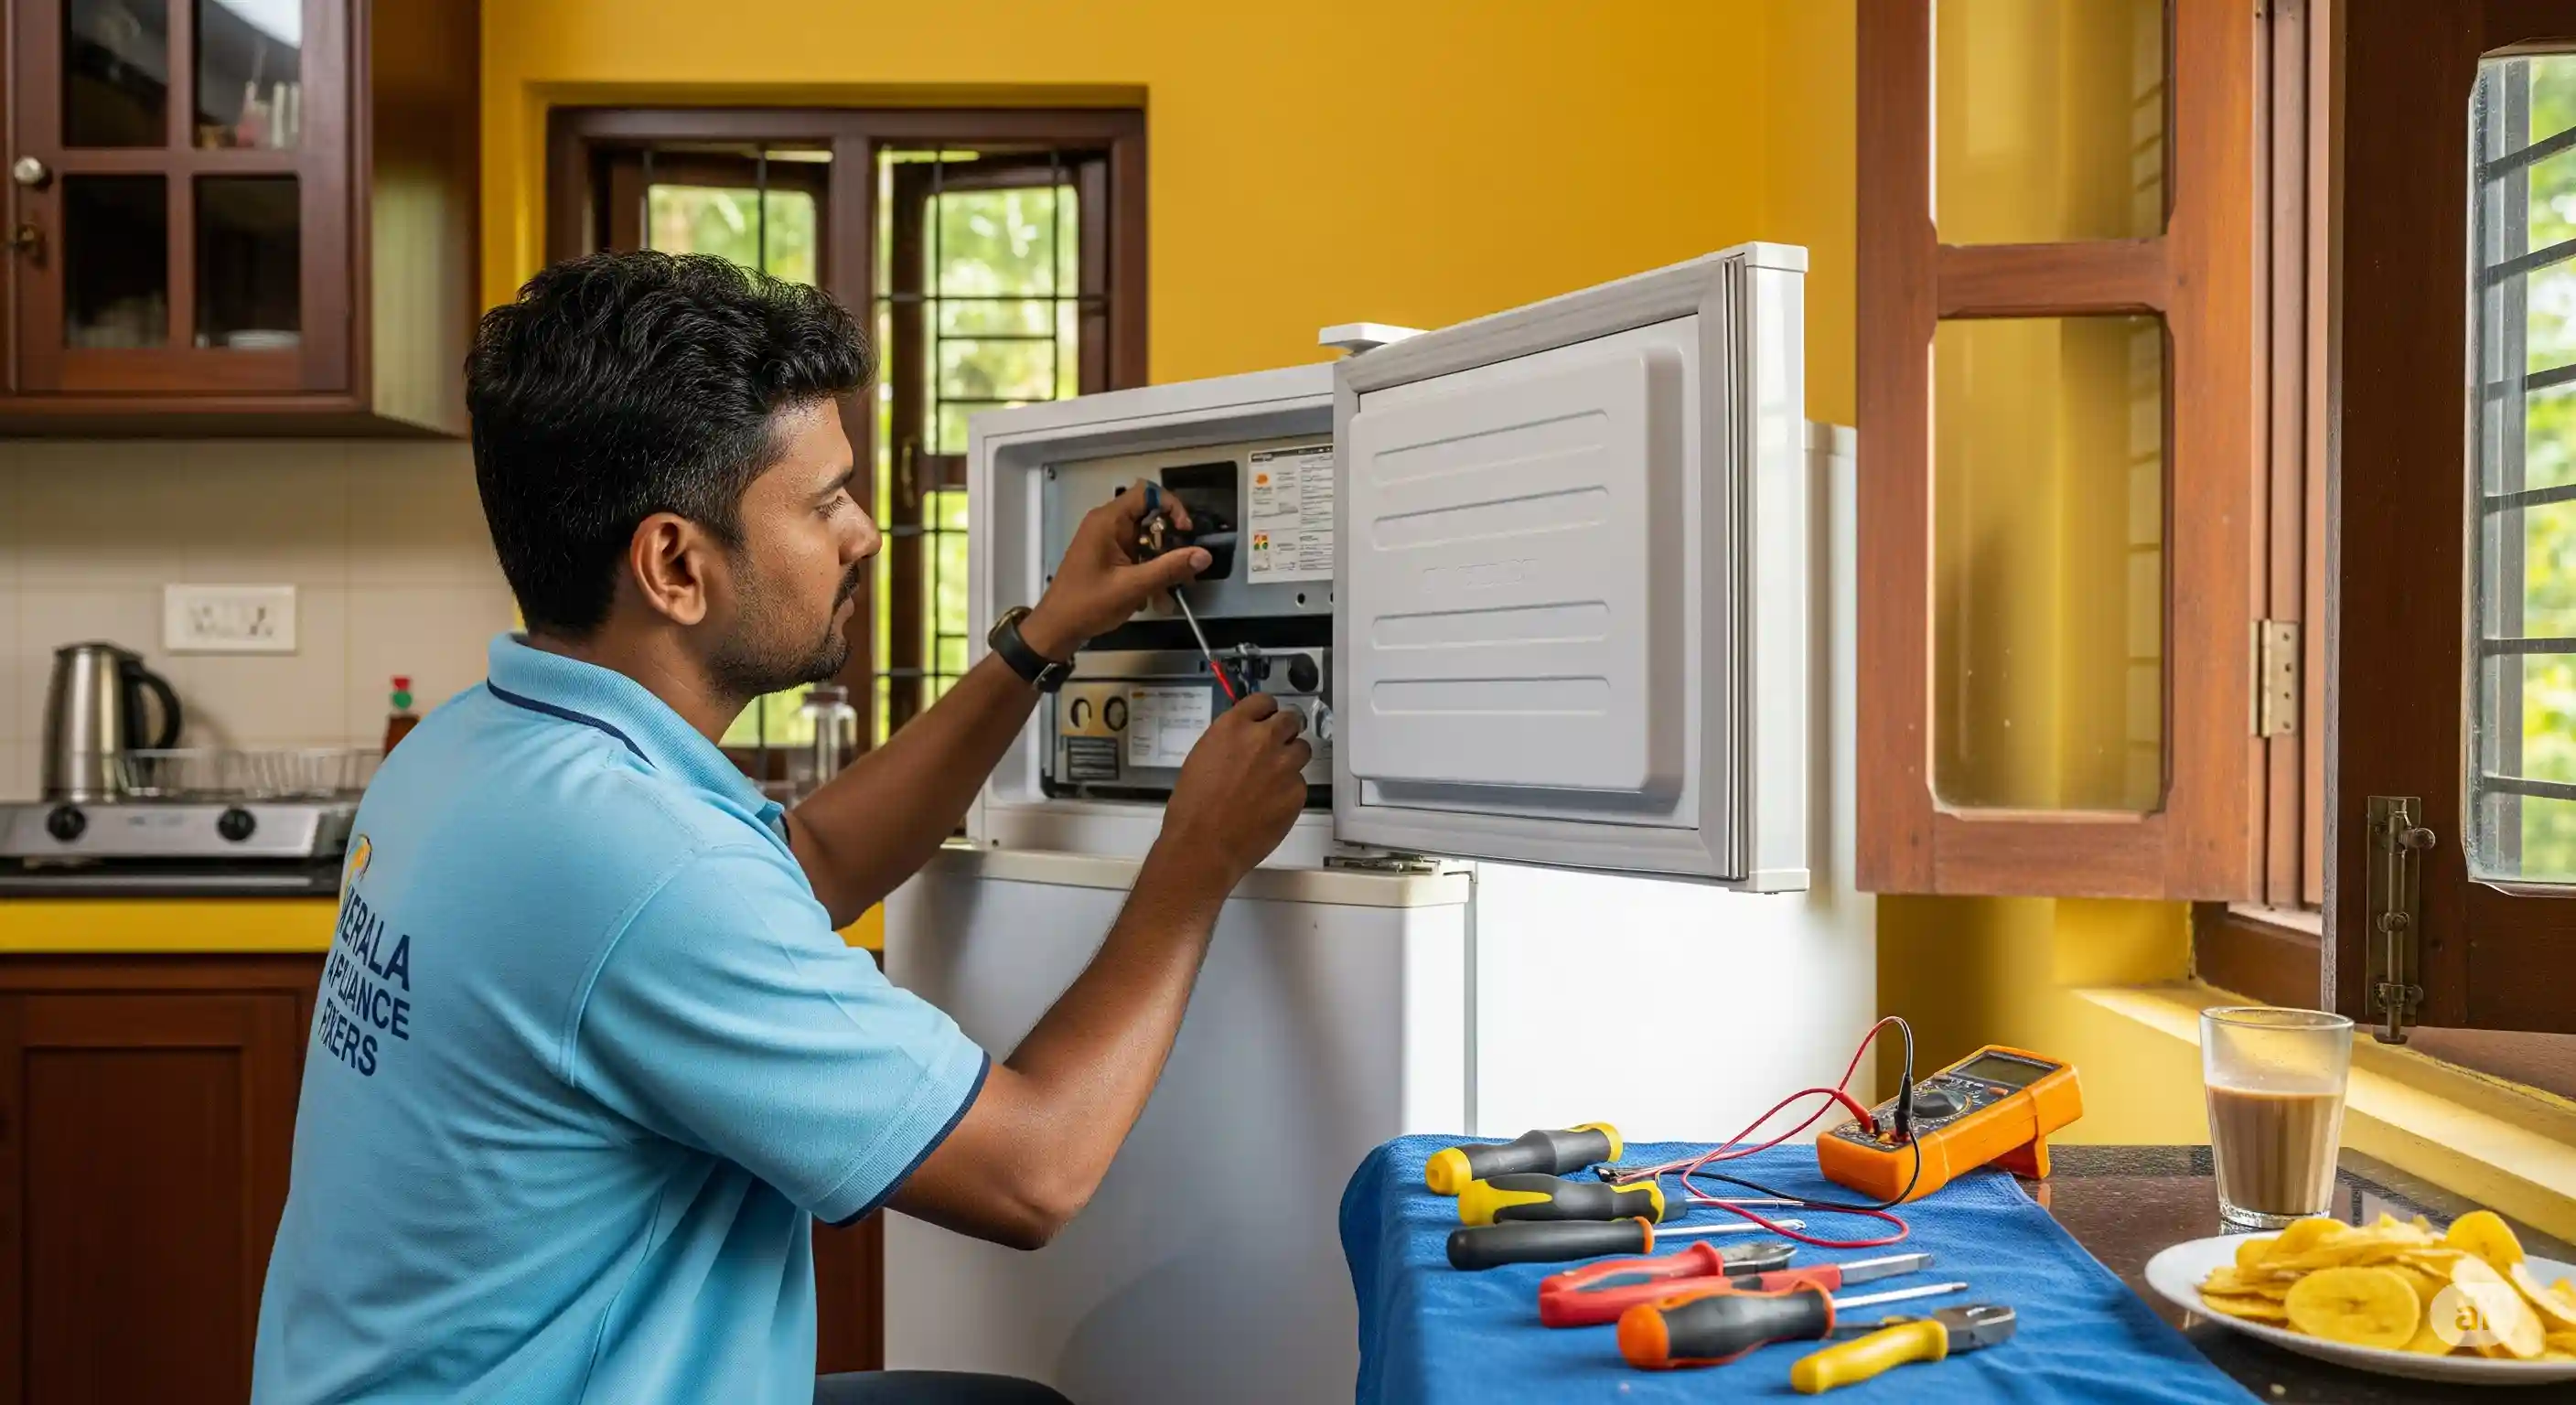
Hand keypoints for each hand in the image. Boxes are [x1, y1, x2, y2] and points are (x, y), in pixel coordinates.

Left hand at [1021, 480, 1210, 659]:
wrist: (1056, 629)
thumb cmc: (1088, 604)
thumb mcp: (1132, 587)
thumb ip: (1169, 569)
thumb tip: (1204, 555)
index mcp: (1108, 521)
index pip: (1148, 493)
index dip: (1172, 507)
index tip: (1185, 533)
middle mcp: (1107, 524)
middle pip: (1150, 518)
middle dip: (1171, 543)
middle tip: (1184, 567)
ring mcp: (1107, 541)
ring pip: (1147, 540)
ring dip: (1162, 563)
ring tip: (1171, 590)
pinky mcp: (1108, 558)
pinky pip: (1137, 556)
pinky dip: (1149, 572)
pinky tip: (1154, 598)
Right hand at [1155, 694, 1312, 887]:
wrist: (1204, 845)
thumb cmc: (1192, 805)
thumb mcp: (1203, 757)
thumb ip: (1229, 742)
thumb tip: (1244, 741)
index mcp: (1234, 726)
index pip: (1264, 701)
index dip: (1266, 712)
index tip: (1265, 720)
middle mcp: (1264, 739)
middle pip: (1291, 720)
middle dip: (1285, 731)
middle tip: (1275, 747)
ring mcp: (1284, 766)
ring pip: (1302, 750)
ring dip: (1290, 758)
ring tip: (1273, 779)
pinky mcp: (1297, 792)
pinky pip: (1299, 783)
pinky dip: (1288, 790)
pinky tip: (1270, 805)